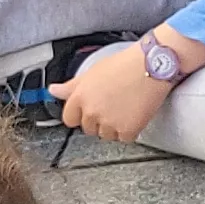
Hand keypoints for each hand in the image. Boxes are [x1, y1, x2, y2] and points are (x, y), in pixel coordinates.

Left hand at [53, 39, 173, 141]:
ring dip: (114, 127)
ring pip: (106, 135)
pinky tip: (134, 113)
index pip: (69, 119)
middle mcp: (92, 112)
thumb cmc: (124, 65)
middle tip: (112, 105)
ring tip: (124, 108)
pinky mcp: (127, 130)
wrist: (151, 66)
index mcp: (80, 97)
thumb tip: (53, 90)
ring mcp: (109, 123)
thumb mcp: (92, 72)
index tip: (89, 110)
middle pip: (88, 129)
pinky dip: (130, 130)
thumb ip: (71, 86)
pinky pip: (124, 138)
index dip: (80, 114)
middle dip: (98, 120)